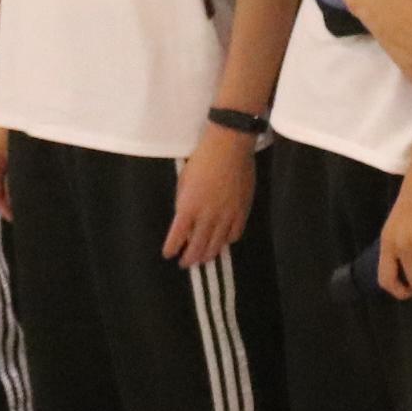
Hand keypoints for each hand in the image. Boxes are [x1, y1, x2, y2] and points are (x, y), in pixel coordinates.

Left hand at [164, 124, 253, 264]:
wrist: (229, 147)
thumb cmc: (201, 159)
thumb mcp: (184, 181)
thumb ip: (184, 204)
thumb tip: (185, 222)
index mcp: (188, 208)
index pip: (177, 237)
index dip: (172, 249)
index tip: (169, 254)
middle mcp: (207, 216)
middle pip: (197, 247)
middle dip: (189, 258)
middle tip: (185, 263)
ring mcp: (226, 216)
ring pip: (217, 245)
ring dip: (208, 255)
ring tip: (203, 259)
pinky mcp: (242, 212)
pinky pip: (234, 234)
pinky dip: (227, 241)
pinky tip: (223, 242)